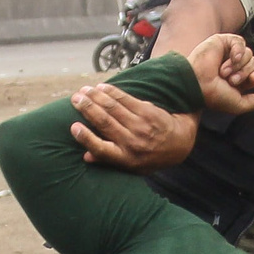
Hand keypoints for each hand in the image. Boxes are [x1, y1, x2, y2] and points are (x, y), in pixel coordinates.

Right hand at [69, 83, 196, 170]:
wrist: (180, 144)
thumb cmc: (150, 156)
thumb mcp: (132, 166)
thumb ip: (109, 160)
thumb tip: (85, 156)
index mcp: (125, 158)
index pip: (101, 148)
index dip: (86, 138)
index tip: (73, 127)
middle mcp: (132, 142)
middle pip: (104, 122)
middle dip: (87, 108)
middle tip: (75, 98)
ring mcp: (141, 126)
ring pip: (113, 108)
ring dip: (96, 97)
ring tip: (83, 90)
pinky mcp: (148, 112)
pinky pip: (126, 99)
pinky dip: (111, 92)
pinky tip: (101, 87)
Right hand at [187, 32, 253, 117]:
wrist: (197, 84)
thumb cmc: (214, 96)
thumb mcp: (239, 104)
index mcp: (236, 78)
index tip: (248, 81)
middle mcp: (233, 65)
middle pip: (253, 63)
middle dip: (244, 73)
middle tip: (229, 79)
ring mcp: (227, 53)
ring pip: (248, 53)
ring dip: (238, 65)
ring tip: (223, 72)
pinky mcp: (222, 42)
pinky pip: (240, 42)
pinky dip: (238, 51)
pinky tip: (231, 58)